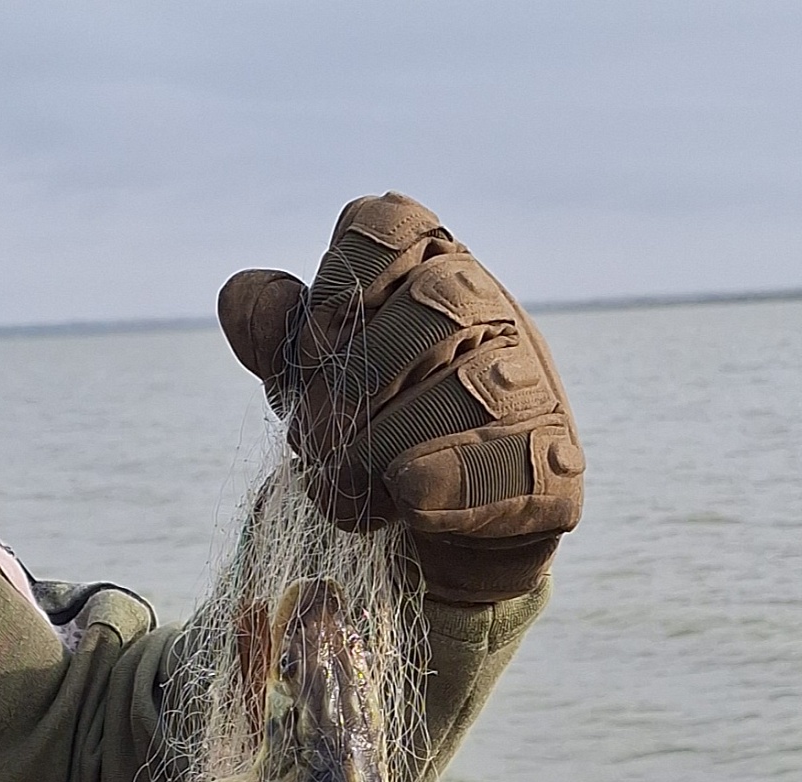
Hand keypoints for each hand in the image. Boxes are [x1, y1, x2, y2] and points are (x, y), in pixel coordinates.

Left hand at [218, 193, 583, 603]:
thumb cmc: (372, 435)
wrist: (436, 537)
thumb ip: (277, 337)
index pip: (388, 224)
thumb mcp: (310, 383)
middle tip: (317, 439)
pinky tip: (407, 500)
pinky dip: (447, 483)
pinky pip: (512, 463)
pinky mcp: (557, 468)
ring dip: (385, 445)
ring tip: (346, 490)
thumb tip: (244, 294)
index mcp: (429, 271)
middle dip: (358, 377)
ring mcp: (535, 388)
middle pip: (437, 300)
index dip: (337, 284)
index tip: (310, 352)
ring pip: (472, 388)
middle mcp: (494, 314)